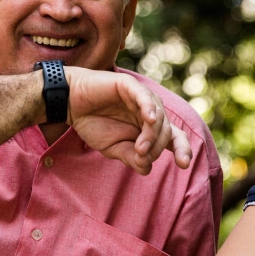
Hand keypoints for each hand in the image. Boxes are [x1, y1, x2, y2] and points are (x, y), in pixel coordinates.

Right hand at [63, 66, 191, 173]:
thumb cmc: (94, 124)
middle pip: (167, 131)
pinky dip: (149, 108)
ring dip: (152, 135)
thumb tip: (146, 169)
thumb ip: (131, 157)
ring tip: (139, 148)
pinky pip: (144, 97)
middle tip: (140, 155)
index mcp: (150, 128)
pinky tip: (150, 119)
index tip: (184, 165)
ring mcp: (141, 98)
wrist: (70, 104)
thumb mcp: (113, 148)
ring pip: (158, 117)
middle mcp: (150, 112)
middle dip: (157, 148)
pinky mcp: (129, 86)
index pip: (174, 138)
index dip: (183, 149)